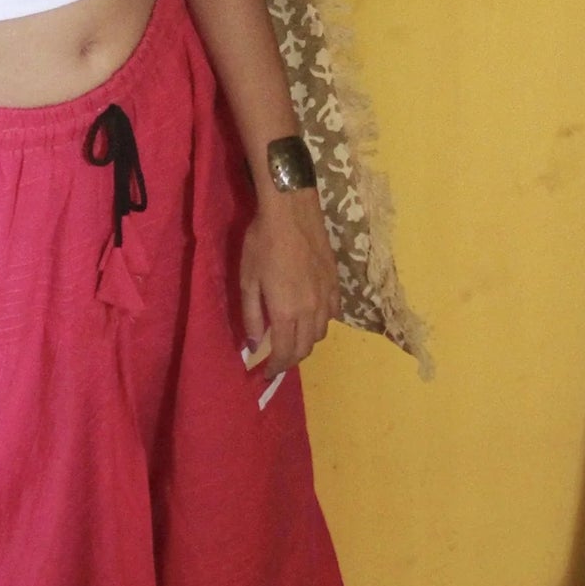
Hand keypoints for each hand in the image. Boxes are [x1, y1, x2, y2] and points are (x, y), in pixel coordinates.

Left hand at [239, 190, 341, 375]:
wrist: (291, 211)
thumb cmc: (262, 244)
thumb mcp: (248, 281)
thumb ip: (252, 317)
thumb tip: (254, 346)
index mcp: (287, 312)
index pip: (285, 353)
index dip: (275, 369)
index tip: (265, 374)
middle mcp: (311, 311)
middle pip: (305, 349)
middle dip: (290, 360)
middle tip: (275, 361)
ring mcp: (327, 297)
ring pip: (320, 334)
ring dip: (305, 343)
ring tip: (290, 339)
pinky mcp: (336, 283)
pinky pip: (332, 315)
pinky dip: (320, 324)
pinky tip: (309, 317)